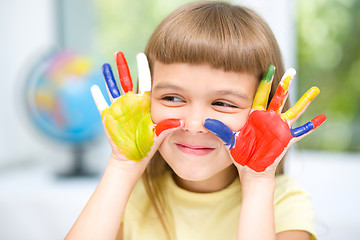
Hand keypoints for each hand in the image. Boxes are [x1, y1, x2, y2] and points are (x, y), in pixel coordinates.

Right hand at [91, 51, 181, 162]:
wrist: (133, 156)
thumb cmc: (148, 145)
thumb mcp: (158, 135)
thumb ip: (168, 126)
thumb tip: (182, 122)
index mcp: (143, 104)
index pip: (144, 82)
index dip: (143, 69)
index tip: (141, 55)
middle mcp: (131, 103)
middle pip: (125, 80)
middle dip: (122, 67)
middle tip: (118, 53)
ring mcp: (118, 109)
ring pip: (112, 88)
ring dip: (108, 77)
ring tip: (105, 65)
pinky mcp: (108, 117)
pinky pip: (101, 104)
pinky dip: (97, 96)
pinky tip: (94, 87)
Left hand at [204, 65, 325, 173]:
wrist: (250, 169)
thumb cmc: (240, 153)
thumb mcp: (230, 140)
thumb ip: (220, 130)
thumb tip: (204, 121)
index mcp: (255, 116)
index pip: (260, 95)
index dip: (264, 82)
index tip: (268, 68)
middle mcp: (269, 119)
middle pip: (278, 98)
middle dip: (284, 85)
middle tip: (291, 70)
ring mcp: (279, 128)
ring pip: (292, 111)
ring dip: (303, 101)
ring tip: (315, 89)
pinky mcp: (286, 140)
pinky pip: (301, 132)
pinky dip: (310, 126)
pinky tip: (321, 118)